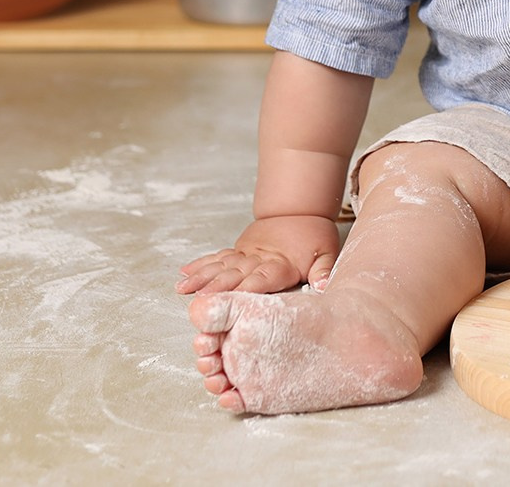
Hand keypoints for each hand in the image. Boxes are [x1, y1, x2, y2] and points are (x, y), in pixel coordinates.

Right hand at [176, 213, 341, 295]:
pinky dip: (200, 264)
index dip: (245, 289)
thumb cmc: (314, 234)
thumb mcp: (327, 251)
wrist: (301, 208)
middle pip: (235, 274)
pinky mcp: (239, 249)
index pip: (261, 279)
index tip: (229, 300)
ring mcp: (246, 253)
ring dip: (201, 277)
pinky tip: (184, 273)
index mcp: (280, 264)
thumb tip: (324, 286)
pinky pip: (217, 257)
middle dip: (215, 287)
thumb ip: (323, 271)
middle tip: (197, 300)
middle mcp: (259, 258)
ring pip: (220, 265)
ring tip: (182, 287)